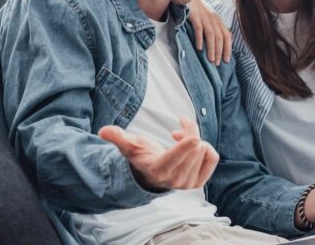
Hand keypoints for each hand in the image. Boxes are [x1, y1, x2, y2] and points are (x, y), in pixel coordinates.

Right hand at [98, 117, 218, 190]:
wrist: (151, 176)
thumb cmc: (141, 156)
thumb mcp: (130, 146)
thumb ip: (118, 138)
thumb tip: (103, 131)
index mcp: (158, 169)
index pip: (176, 156)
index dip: (186, 142)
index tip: (190, 132)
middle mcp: (174, 180)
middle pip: (194, 146)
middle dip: (188, 131)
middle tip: (176, 131)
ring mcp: (187, 183)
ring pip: (204, 150)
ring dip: (195, 139)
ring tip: (180, 140)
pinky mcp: (198, 182)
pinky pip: (212, 158)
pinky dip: (206, 148)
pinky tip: (193, 146)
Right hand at [187, 0, 231, 65]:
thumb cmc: (197, 12)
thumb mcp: (209, 20)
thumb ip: (215, 29)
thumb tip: (224, 43)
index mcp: (218, 21)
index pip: (227, 36)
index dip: (228, 49)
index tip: (226, 60)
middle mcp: (213, 19)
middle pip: (220, 37)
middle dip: (219, 51)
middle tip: (216, 63)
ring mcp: (204, 17)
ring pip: (211, 34)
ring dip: (211, 48)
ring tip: (210, 59)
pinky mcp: (194, 16)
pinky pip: (199, 28)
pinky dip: (200, 39)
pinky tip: (199, 48)